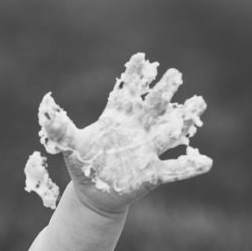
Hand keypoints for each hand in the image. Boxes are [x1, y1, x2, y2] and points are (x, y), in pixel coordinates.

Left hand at [37, 53, 211, 213]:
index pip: (127, 92)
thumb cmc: (84, 165)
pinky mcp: (153, 174)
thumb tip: (45, 109)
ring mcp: (148, 150)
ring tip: (200, 102)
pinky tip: (206, 162)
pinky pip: (175, 170)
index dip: (134, 76)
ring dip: (185, 119)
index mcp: (118, 118)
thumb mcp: (70, 146)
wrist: (95, 193)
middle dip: (164, 90)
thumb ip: (60, 128)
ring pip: (170, 132)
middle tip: (175, 73)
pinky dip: (190, 167)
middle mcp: (137, 130)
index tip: (141, 57)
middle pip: (153, 106)